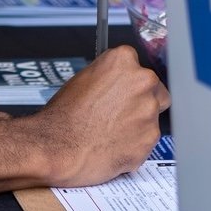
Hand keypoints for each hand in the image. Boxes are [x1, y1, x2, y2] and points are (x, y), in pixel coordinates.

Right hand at [28, 45, 169, 186]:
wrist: (55, 150)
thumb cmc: (62, 118)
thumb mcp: (82, 80)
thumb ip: (109, 76)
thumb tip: (117, 81)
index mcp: (123, 61)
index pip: (137, 66)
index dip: (128, 82)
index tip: (122, 91)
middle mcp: (142, 81)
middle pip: (155, 89)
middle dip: (141, 101)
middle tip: (119, 114)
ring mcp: (149, 110)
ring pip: (153, 116)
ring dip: (138, 124)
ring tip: (111, 134)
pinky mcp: (150, 137)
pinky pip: (147, 140)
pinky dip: (135, 145)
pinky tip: (114, 147)